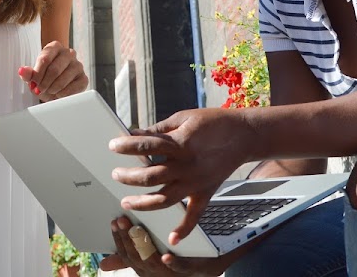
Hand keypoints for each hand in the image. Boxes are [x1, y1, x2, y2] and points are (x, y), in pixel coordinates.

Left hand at [19, 41, 87, 101]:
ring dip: (53, 89)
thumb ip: (28, 73)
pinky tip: (58, 95)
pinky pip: (74, 87)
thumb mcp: (33, 77)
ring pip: (64, 78)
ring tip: (49, 92)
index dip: (37, 74)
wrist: (55, 88)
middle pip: (54, 69)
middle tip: (40, 90)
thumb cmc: (44, 79)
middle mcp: (68, 53)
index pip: (45, 59)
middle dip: (45, 83)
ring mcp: (78, 65)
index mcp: (55, 47)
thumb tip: (22, 71)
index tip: (33, 84)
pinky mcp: (83, 78)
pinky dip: (64, 94)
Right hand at [98, 217, 228, 275]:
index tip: (114, 222)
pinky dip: (174, 264)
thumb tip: (105, 263)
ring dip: (144, 248)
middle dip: (127, 240)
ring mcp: (176, 275)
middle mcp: (159, 275)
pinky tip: (166, 256)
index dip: (119, 241)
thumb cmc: (180, 260)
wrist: (213, 264)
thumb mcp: (154, 258)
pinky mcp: (195, 270)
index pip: (128, 256)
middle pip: (138, 259)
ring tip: (136, 229)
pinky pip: (183, 268)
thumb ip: (132, 256)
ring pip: (155, 265)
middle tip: (121, 220)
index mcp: (148, 271)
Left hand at [109, 108, 259, 244]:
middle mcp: (186, 166)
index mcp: (180, 144)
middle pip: (151, 176)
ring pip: (165, 199)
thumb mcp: (183, 117)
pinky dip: (184, 229)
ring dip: (143, 203)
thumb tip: (134, 133)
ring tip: (126, 202)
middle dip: (129, 176)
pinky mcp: (206, 192)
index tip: (112, 145)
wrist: (244, 135)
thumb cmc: (212, 122)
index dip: (127, 145)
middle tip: (115, 174)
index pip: (147, 146)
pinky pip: (194, 215)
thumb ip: (158, 128)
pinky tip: (171, 239)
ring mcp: (196, 182)